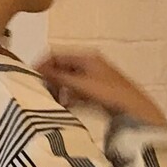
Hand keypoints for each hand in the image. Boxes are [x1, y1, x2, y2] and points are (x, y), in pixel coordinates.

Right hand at [35, 50, 166, 125]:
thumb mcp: (81, 84)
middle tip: (39, 92)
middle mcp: (89, 64)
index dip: (42, 64)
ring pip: (67, 81)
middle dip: (49, 79)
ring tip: (50, 101)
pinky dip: (68, 98)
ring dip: (58, 90)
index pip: (56, 55)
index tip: (30, 77)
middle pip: (61, 68)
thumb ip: (58, 77)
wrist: (136, 111)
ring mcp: (93, 78)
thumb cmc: (111, 94)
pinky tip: (63, 107)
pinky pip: (75, 92)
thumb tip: (38, 71)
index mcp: (86, 57)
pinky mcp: (96, 92)